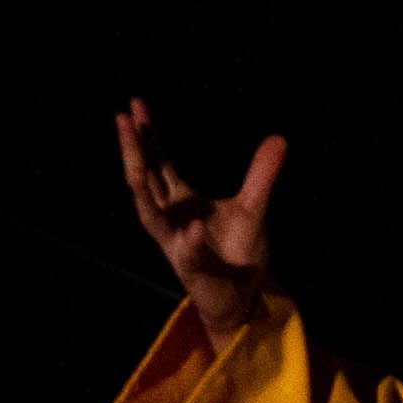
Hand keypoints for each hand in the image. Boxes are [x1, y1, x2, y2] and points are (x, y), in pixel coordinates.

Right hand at [115, 97, 286, 342]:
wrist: (242, 296)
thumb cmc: (239, 251)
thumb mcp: (254, 206)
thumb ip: (261, 174)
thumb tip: (279, 139)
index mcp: (180, 202)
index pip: (157, 164)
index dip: (146, 136)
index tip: (135, 106)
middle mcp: (170, 220)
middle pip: (143, 181)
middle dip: (133, 152)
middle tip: (122, 120)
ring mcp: (177, 245)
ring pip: (150, 215)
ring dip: (142, 189)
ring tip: (136, 163)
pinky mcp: (194, 272)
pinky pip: (190, 255)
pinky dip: (191, 242)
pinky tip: (194, 227)